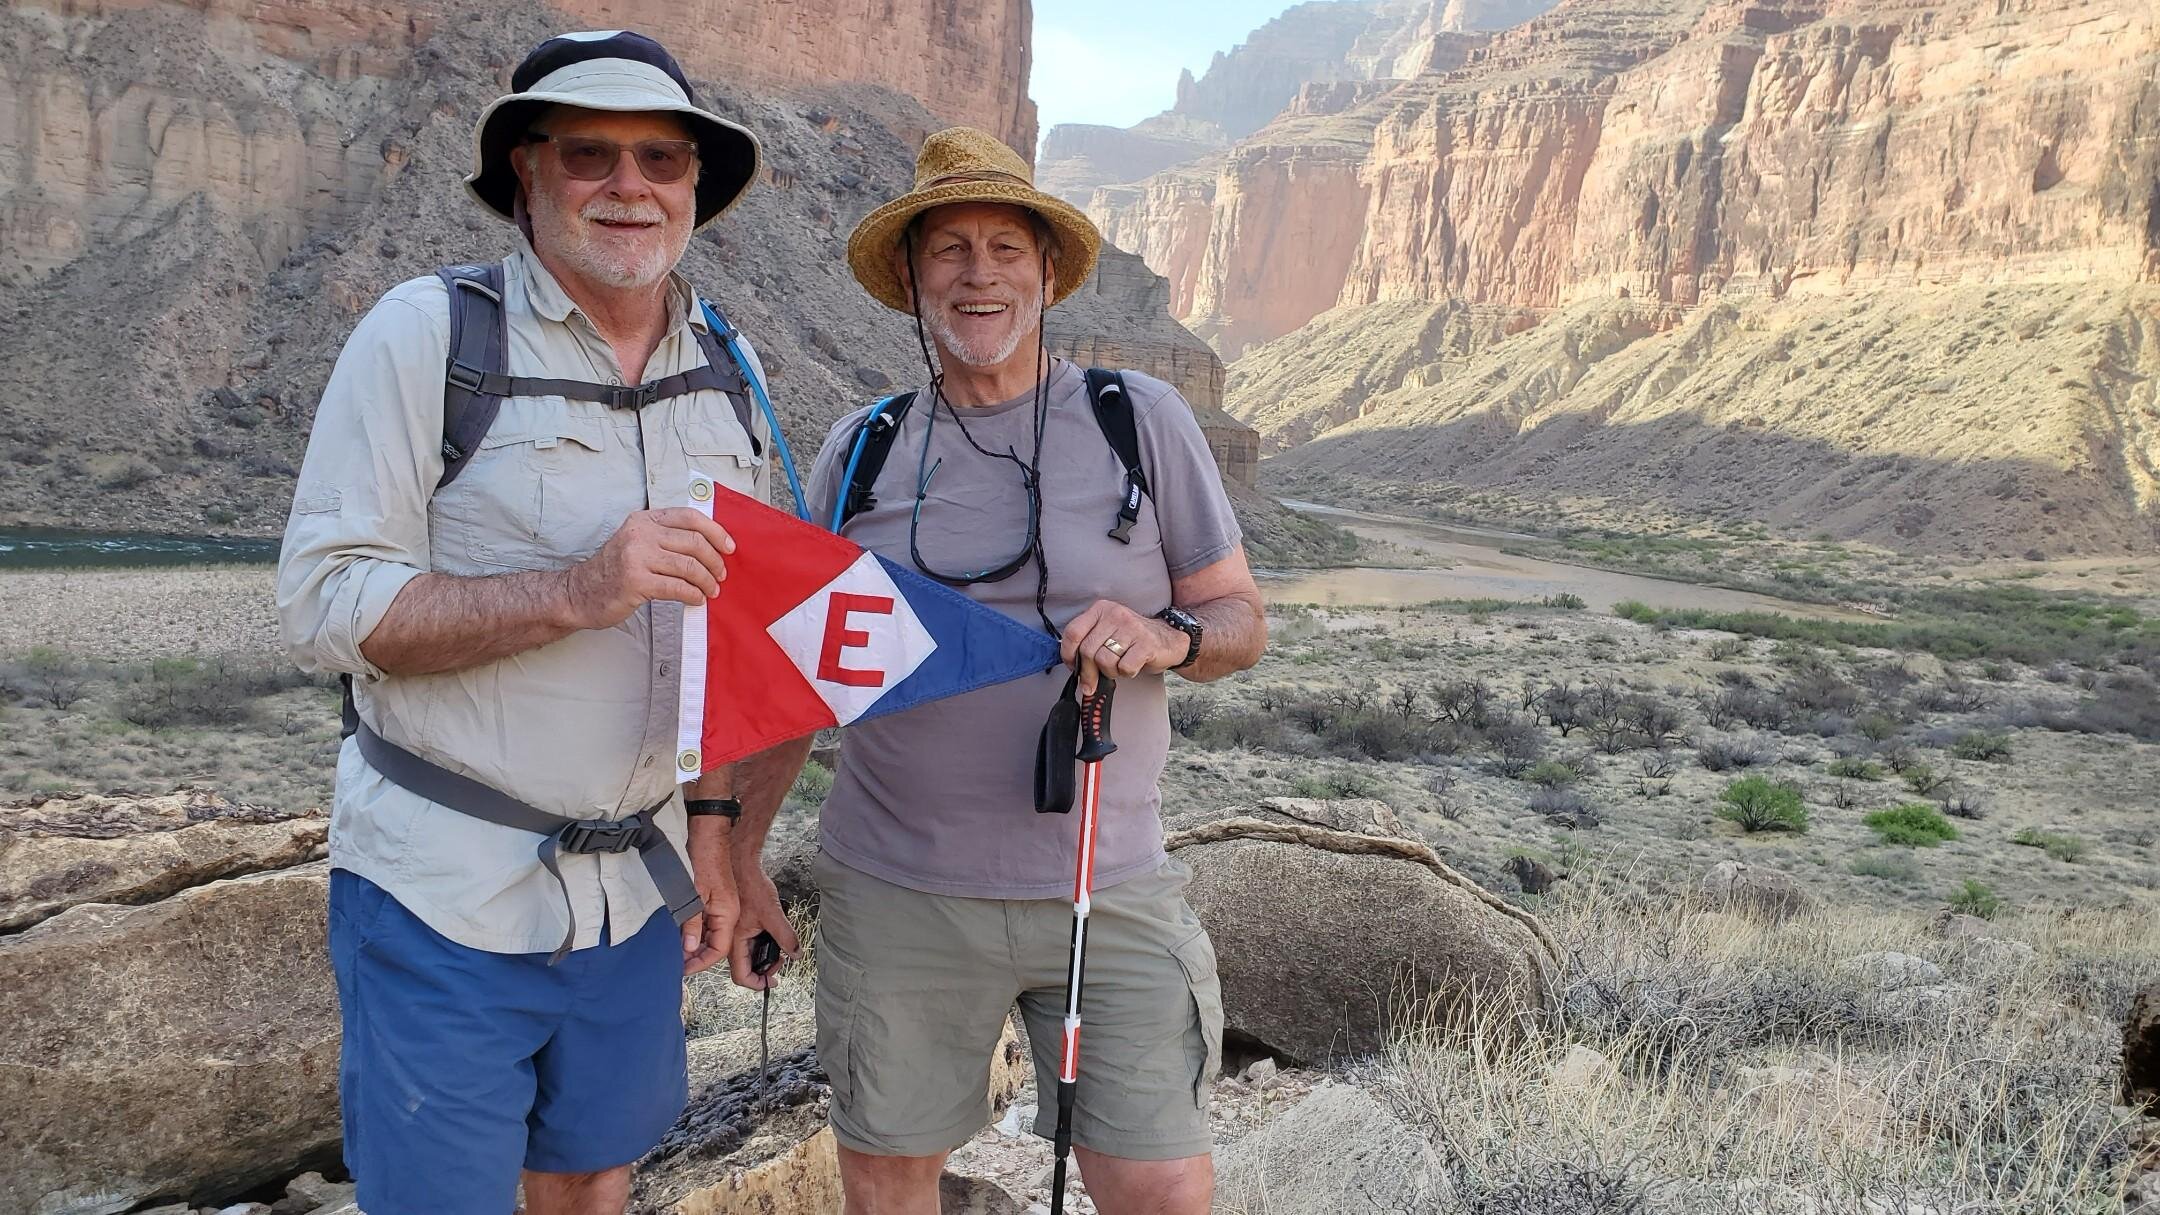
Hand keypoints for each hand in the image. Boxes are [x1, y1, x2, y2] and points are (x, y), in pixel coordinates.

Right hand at [562, 507, 736, 630]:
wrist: (579, 593)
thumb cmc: (614, 571)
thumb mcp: (638, 543)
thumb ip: (667, 539)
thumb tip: (710, 546)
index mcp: (644, 520)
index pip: (689, 517)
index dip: (716, 531)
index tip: (729, 547)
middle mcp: (640, 534)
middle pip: (694, 542)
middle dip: (714, 560)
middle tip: (720, 575)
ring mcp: (636, 557)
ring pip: (689, 566)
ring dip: (706, 581)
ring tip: (710, 590)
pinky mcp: (635, 582)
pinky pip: (677, 587)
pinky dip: (693, 595)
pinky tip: (696, 599)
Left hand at [682, 815, 738, 976]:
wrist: (708, 833)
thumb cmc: (703, 859)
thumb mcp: (693, 895)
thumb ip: (692, 924)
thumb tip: (689, 949)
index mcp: (728, 914)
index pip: (718, 950)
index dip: (701, 962)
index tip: (683, 969)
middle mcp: (728, 912)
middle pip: (716, 945)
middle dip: (697, 957)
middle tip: (676, 965)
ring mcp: (722, 905)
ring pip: (711, 935)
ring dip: (694, 945)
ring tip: (675, 953)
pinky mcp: (714, 898)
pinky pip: (707, 922)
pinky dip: (694, 931)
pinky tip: (680, 934)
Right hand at [729, 859, 798, 989]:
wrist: (742, 867)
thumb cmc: (752, 886)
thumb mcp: (773, 914)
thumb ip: (786, 937)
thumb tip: (796, 954)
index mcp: (735, 941)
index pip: (741, 976)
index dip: (757, 983)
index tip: (772, 982)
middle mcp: (731, 940)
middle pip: (744, 969)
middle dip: (763, 971)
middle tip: (780, 963)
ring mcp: (735, 934)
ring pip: (747, 957)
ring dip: (763, 959)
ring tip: (779, 952)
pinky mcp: (740, 926)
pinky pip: (749, 944)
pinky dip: (761, 947)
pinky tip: (773, 939)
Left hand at [1059, 600, 1184, 695]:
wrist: (1169, 639)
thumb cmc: (1133, 639)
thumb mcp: (1107, 632)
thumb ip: (1088, 643)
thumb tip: (1073, 667)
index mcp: (1101, 609)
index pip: (1073, 632)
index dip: (1068, 654)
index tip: (1073, 666)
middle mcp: (1115, 615)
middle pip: (1087, 651)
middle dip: (1088, 672)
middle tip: (1092, 681)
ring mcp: (1131, 628)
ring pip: (1104, 661)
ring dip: (1110, 672)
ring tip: (1119, 666)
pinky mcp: (1146, 644)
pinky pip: (1124, 667)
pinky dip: (1126, 673)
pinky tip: (1133, 665)